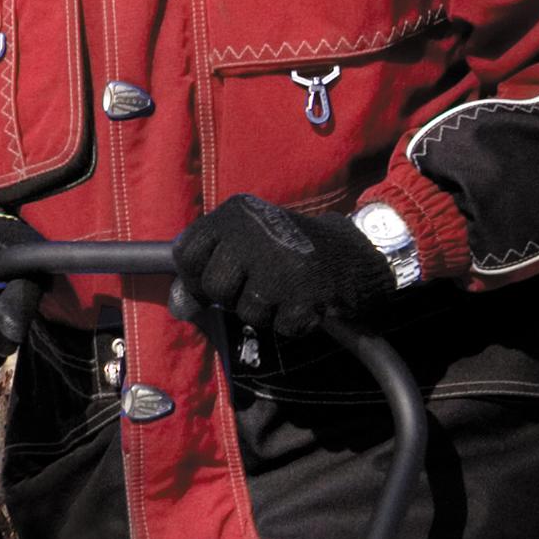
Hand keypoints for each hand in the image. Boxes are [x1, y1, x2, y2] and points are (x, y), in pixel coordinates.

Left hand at [172, 195, 398, 338]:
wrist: (358, 251)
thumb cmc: (289, 251)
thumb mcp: (244, 247)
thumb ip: (205, 272)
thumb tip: (180, 306)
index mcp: (234, 213)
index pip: (184, 254)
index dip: (196, 274)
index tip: (222, 273)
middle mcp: (253, 232)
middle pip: (212, 287)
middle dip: (233, 295)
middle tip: (264, 278)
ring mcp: (279, 263)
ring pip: (245, 311)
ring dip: (267, 310)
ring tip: (289, 286)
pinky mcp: (304, 293)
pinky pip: (280, 326)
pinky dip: (293, 321)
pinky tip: (307, 298)